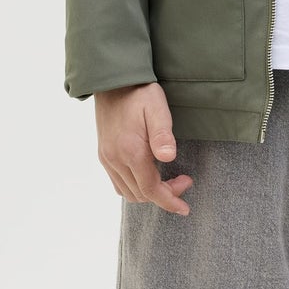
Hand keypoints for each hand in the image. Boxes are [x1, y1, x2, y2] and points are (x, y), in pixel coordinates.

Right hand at [95, 82, 193, 213]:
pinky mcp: (104, 154)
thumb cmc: (139, 94)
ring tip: (168, 181)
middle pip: (141, 194)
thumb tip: (168, 157)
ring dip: (149, 193)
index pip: (151, 190)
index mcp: (131, 151)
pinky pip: (118, 183)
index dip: (169, 201)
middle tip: (183, 181)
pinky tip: (148, 176)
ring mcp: (107, 158)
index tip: (185, 207)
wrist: (112, 81)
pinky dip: (135, 187)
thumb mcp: (157, 109)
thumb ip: (162, 135)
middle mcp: (115, 159)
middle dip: (164, 195)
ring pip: (128, 192)